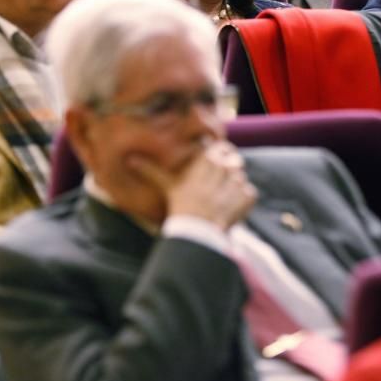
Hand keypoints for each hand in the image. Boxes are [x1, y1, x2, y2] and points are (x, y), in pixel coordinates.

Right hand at [133, 142, 256, 229]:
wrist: (196, 233)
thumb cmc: (180, 206)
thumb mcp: (167, 185)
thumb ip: (151, 170)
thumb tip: (130, 159)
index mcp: (206, 160)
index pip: (218, 147)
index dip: (217, 156)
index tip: (211, 167)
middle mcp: (223, 167)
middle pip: (232, 160)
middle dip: (226, 172)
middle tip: (216, 186)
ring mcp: (236, 182)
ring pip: (241, 176)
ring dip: (233, 186)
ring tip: (220, 199)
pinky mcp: (247, 197)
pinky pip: (250, 192)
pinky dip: (243, 200)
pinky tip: (230, 208)